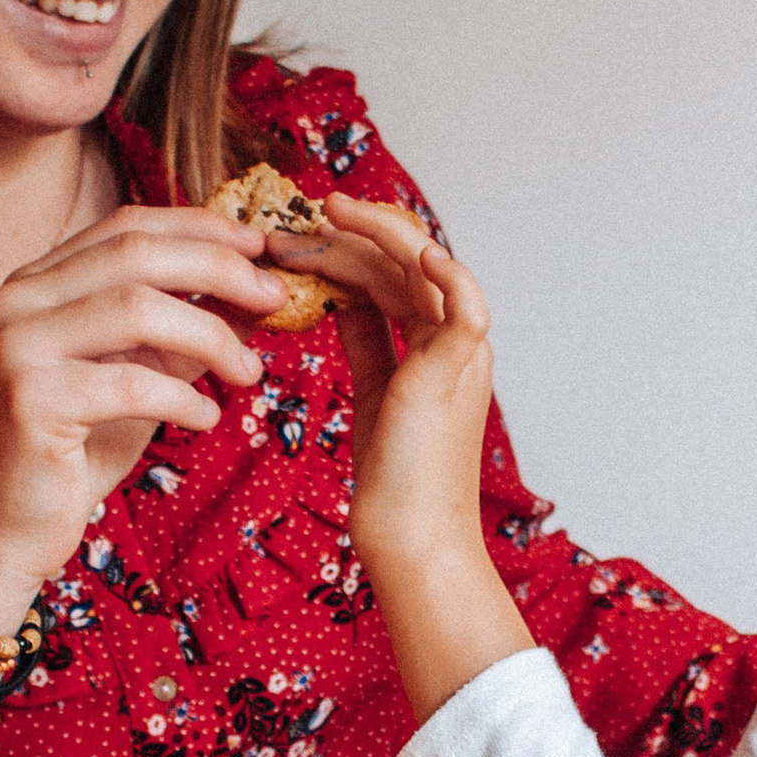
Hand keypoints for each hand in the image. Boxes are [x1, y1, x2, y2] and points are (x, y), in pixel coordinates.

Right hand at [0, 204, 283, 633]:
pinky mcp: (28, 399)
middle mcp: (16, 300)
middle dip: (220, 269)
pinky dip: (183, 397)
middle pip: (136, 255)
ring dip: (212, 336)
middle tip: (276, 297)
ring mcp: (16, 346)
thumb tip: (259, 290)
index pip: (126, 226)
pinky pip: (130, 382)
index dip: (199, 227)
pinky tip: (205, 418)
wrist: (8, 528)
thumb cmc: (78, 451)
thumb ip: (187, 331)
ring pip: (136, 309)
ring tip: (249, 373)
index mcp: (37, 282)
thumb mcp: (143, 376)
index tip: (261, 246)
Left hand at [270, 194, 533, 721]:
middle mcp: (456, 340)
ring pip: (422, 266)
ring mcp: (461, 351)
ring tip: (318, 218)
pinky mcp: (458, 369)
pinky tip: (408, 250)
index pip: (395, 272)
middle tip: (290, 223)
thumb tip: (338, 297)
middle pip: (404, 260)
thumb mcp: (374, 393)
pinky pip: (465, 306)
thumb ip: (367, 341)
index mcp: (438, 344)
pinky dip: (446, 273)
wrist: (411, 537)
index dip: (349, 248)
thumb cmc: (395, 480)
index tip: (298, 236)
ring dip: (368, 237)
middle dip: (348, 236)